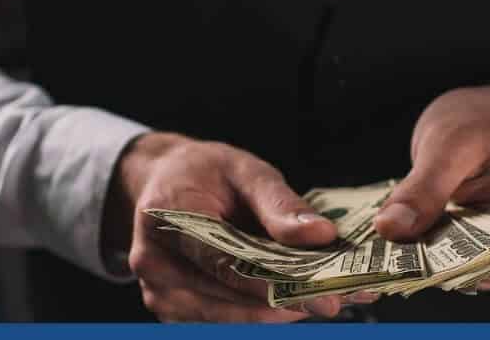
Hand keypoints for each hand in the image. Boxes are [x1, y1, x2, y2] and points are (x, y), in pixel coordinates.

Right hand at [103, 132, 357, 322]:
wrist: (163, 179)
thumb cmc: (204, 171)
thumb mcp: (244, 169)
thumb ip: (280, 203)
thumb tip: (321, 235)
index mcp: (167, 217)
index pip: (223, 262)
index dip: (272, 284)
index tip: (319, 295)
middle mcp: (155, 263)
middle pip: (225, 300)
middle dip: (283, 304)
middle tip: (334, 301)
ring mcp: (161, 292)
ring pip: (224, 319)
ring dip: (275, 314)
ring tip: (323, 302)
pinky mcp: (175, 308)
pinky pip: (222, 320)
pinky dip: (261, 314)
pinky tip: (296, 303)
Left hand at [373, 77, 489, 291]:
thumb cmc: (486, 121)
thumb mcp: (453, 145)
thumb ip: (426, 188)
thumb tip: (391, 229)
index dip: (461, 268)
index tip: (414, 257)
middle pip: (468, 272)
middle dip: (427, 264)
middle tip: (388, 246)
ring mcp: (477, 237)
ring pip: (445, 263)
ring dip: (414, 253)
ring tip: (388, 235)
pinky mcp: (453, 231)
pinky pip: (432, 246)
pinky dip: (411, 239)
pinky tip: (393, 225)